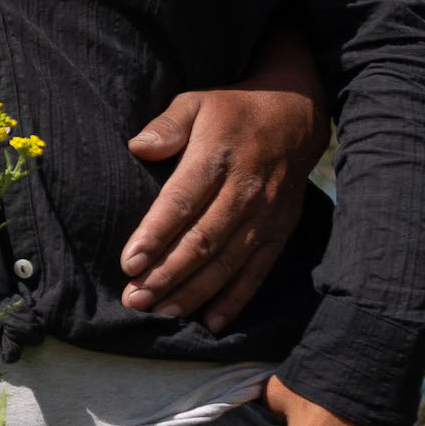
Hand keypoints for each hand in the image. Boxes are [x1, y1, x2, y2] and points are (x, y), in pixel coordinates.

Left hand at [119, 27, 327, 330]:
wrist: (294, 116)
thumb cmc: (231, 112)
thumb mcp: (196, 103)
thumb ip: (167, 125)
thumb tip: (138, 147)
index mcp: (218, 157)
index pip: (183, 201)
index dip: (156, 234)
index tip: (129, 262)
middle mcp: (244, 191)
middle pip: (203, 240)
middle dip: (167, 274)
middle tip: (135, 299)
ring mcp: (265, 216)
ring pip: (227, 262)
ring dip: (193, 292)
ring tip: (160, 311)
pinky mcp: (279, 232)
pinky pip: (257, 272)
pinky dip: (235, 300)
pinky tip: (210, 322)